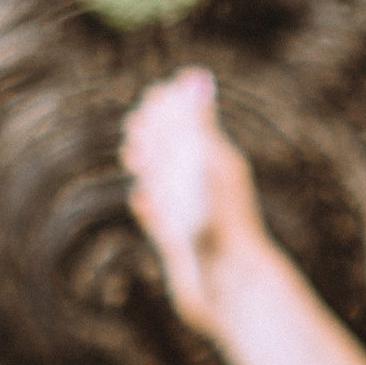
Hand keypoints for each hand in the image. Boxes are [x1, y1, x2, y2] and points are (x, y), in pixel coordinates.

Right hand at [121, 68, 271, 336]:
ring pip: (166, 184)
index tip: (152, 100)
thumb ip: (197, 123)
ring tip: (135, 157)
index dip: (168, 109)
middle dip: (152, 136)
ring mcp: (192, 214)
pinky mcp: (181, 244)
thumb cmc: (218, 223)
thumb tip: (196, 76)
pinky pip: (162, 220)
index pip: (190, 122)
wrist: (230, 287)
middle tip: (136, 132)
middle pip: (175, 150)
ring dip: (149, 168)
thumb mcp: (204, 164)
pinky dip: (150, 209)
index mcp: (217, 162)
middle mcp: (205, 186)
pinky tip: (143, 202)